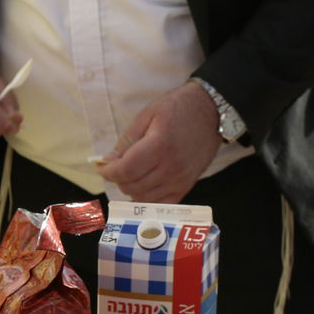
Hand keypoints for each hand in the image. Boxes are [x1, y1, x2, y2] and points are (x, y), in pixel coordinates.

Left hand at [96, 82, 220, 203]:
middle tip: (117, 167)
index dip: (108, 172)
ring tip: (131, 174)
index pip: (126, 170)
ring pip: (144, 198)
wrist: (211, 112)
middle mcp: (171, 167)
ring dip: (131, 189)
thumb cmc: (177, 109)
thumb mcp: (147, 115)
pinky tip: (143, 187)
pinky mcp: (187, 186)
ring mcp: (180, 179)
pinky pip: (161, 204)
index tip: (102, 167)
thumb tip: (108, 161)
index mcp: (159, 145)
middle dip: (118, 179)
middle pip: (132, 186)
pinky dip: (147, 199)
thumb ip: (126, 140)